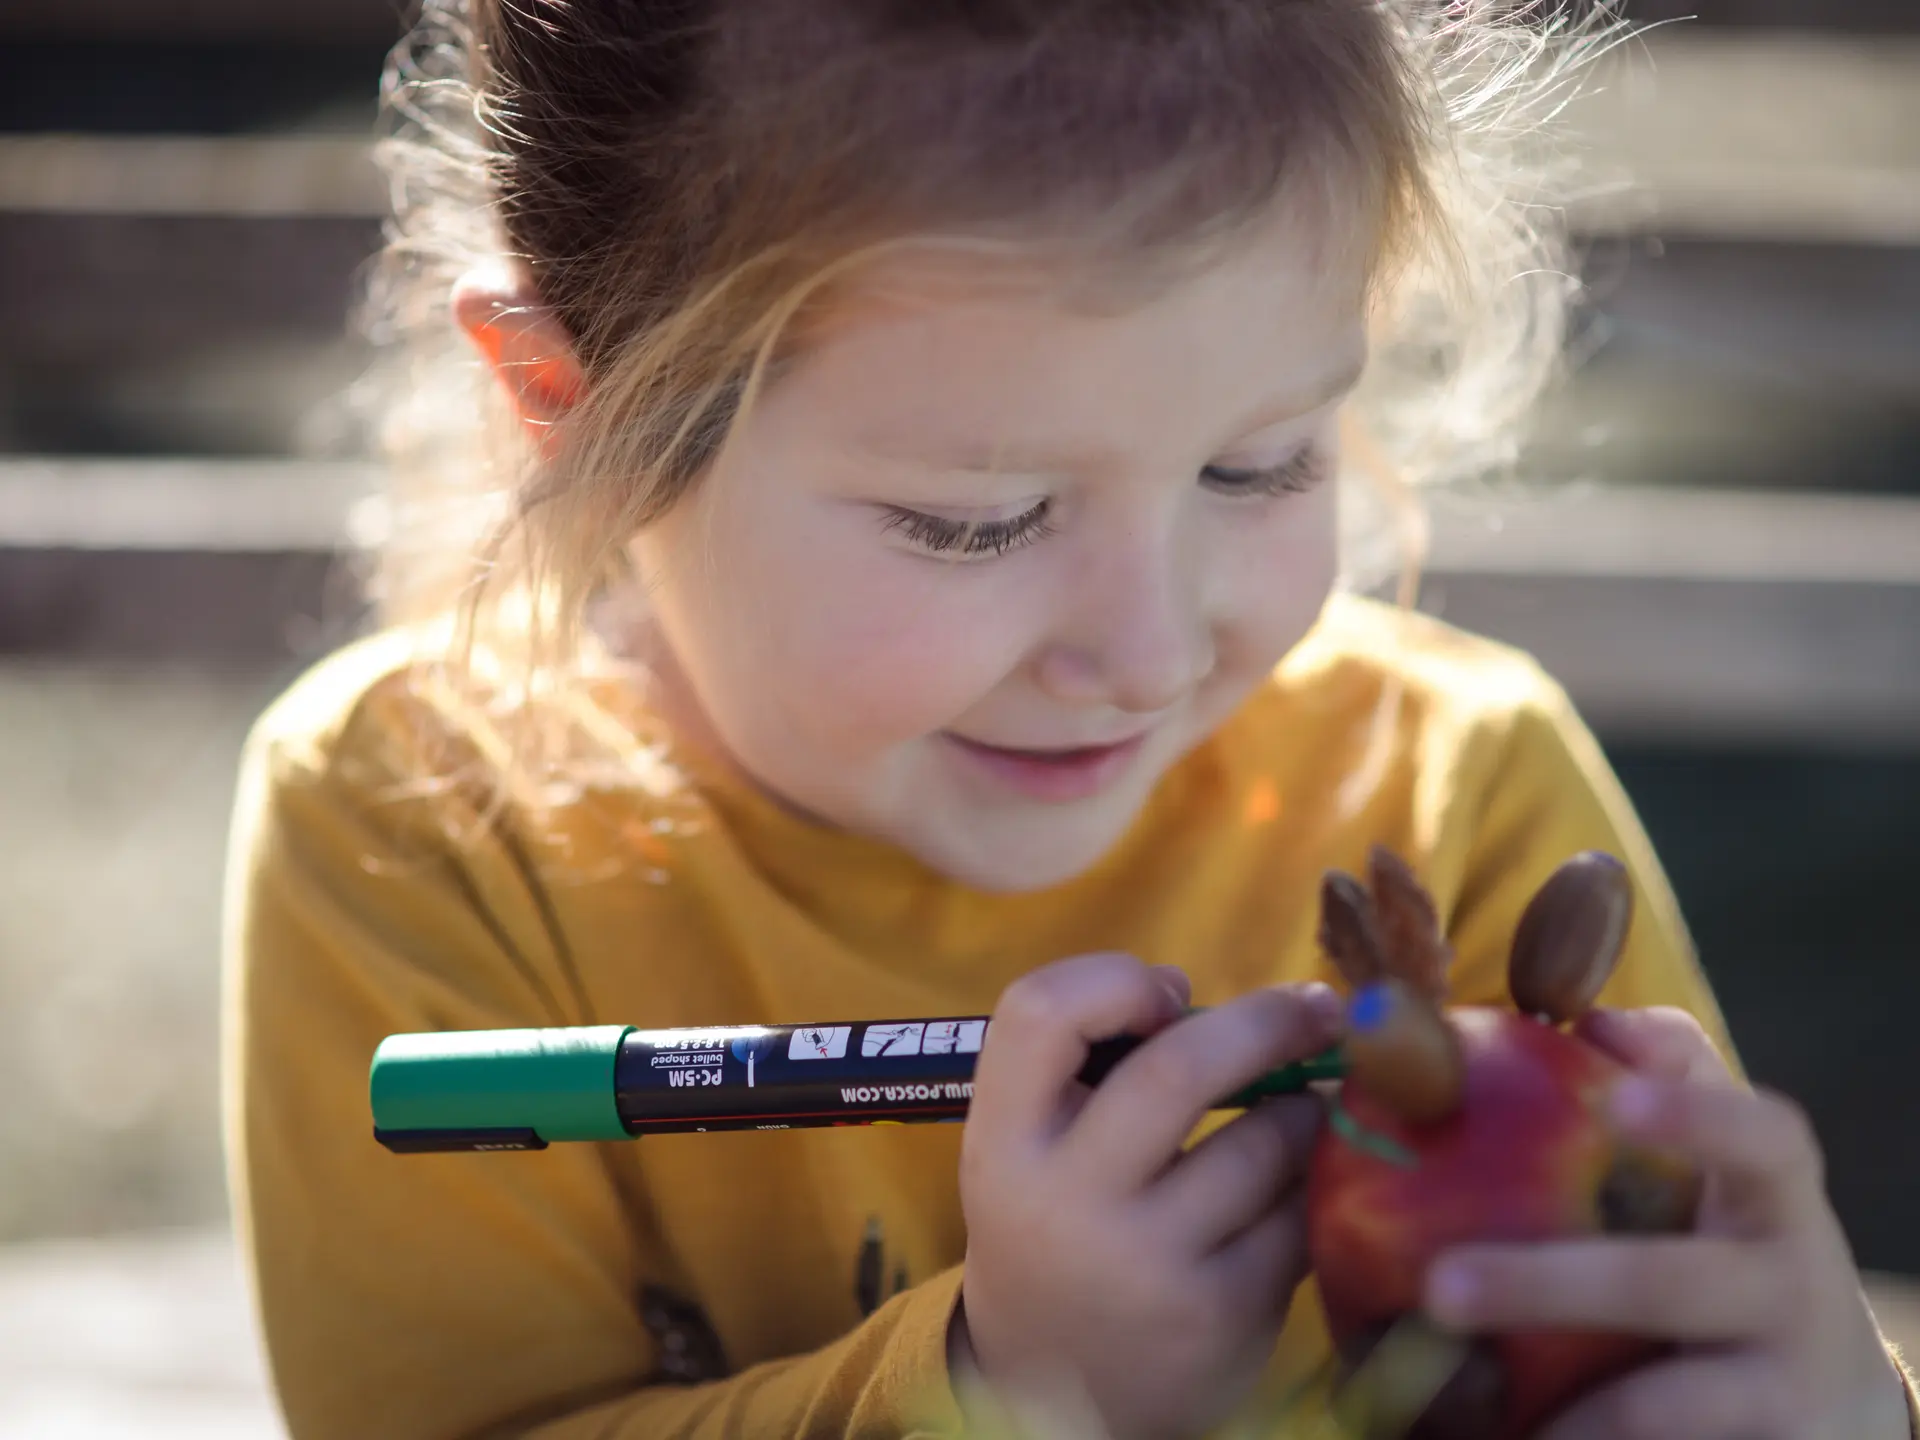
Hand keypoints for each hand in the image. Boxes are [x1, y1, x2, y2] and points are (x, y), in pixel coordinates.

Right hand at [954, 955, 1344, 1439]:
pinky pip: (1300, 1215)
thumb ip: (1084, 1064)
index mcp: (1003, 1144)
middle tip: (1315, 1006)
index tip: (1167, 992)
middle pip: (1178, 1068)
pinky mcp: (1223, 1315)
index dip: (1114, 979)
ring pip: (1266, 1142)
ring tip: (1306, 1106)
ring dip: (1304, 1108)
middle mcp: (1066, 1203)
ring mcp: (1148, 1265)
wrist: (1048, 1388)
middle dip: (1267, 1021)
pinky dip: (1314, 1185)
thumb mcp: (1026, 1146)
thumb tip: (1191, 992)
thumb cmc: (1053, 1223)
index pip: (1038, 1013)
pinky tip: (1303, 1184)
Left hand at [1421, 1006, 1910, 1439]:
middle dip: (1549, 1288)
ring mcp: (1780, 1382)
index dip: (1697, 1115)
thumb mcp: (1724, 1156)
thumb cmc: (1735, 1232)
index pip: (1762, 1140)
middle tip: (1441, 1288)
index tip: (1618, 1097)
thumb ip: (1672, 1074)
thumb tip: (1592, 1020)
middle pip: (1669, 1285)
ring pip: (1665, 1405)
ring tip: (1471, 1418)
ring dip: (1568, 1414)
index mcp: (1776, 1192)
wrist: (1830, 1386)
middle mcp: (1789, 1286)